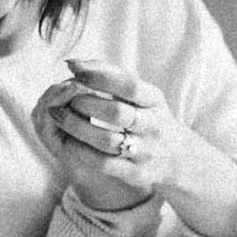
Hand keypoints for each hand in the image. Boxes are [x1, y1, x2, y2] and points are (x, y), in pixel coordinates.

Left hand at [32, 57, 184, 210]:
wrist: (177, 157)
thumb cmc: (146, 115)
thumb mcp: (138, 92)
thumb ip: (106, 73)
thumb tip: (72, 63)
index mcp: (155, 100)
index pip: (130, 86)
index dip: (101, 78)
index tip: (76, 73)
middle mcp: (155, 126)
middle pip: (117, 113)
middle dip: (86, 104)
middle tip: (67, 99)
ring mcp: (147, 151)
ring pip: (108, 141)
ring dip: (77, 127)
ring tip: (60, 117)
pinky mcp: (136, 173)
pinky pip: (104, 163)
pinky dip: (82, 151)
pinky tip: (69, 141)